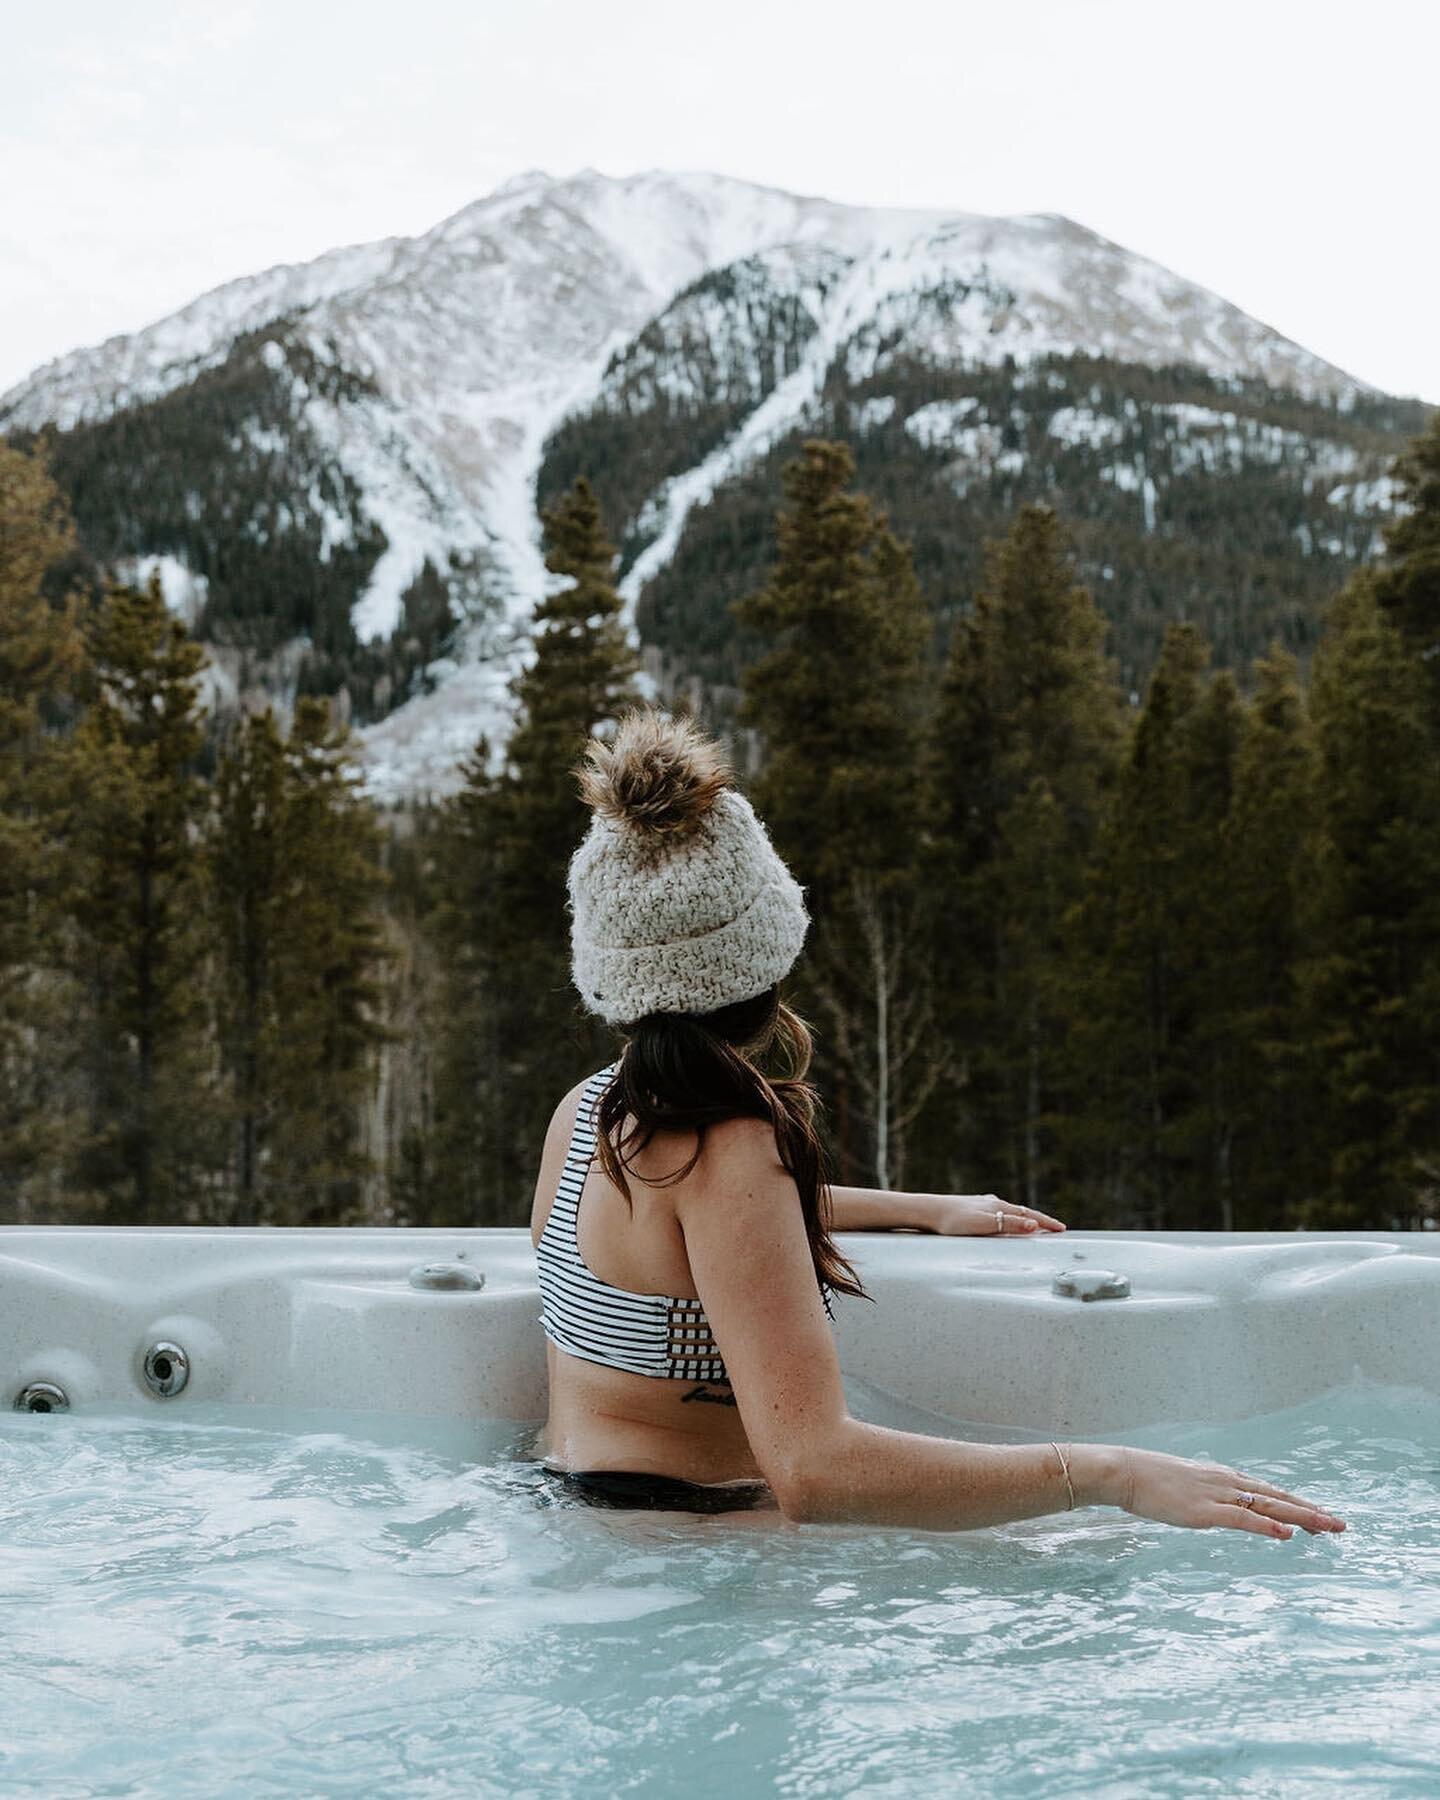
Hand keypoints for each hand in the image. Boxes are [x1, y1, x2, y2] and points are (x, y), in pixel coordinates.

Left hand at [924, 1194, 1066, 1235]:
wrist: (928, 1211)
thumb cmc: (953, 1220)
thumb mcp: (983, 1224)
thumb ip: (1007, 1224)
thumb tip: (1034, 1225)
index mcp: (998, 1206)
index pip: (1029, 1215)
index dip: (1046, 1223)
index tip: (1062, 1229)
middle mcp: (992, 1203)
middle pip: (1022, 1211)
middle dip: (1039, 1220)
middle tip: (1054, 1228)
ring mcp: (981, 1205)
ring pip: (1008, 1211)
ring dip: (1024, 1218)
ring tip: (1033, 1226)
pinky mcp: (971, 1209)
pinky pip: (996, 1214)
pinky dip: (1007, 1218)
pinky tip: (1001, 1220)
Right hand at [1114, 1446, 1346, 1538]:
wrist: (1124, 1471)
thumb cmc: (1148, 1479)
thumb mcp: (1184, 1485)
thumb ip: (1205, 1495)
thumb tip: (1216, 1507)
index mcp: (1223, 1477)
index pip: (1269, 1491)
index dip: (1297, 1503)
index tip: (1321, 1514)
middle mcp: (1227, 1483)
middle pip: (1278, 1497)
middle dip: (1311, 1511)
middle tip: (1341, 1524)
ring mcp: (1218, 1496)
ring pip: (1269, 1507)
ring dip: (1302, 1518)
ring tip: (1328, 1527)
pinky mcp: (1205, 1512)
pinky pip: (1242, 1520)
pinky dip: (1267, 1527)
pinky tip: (1287, 1535)